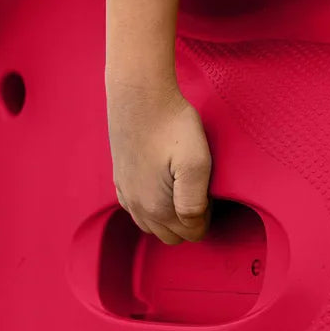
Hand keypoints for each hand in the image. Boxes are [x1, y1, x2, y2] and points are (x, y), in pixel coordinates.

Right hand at [108, 79, 211, 243]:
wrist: (140, 95)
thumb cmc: (173, 125)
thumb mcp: (197, 163)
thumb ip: (195, 202)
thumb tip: (193, 225)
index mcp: (158, 208)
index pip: (193, 233)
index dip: (207, 215)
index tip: (209, 191)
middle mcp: (137, 207)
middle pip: (172, 235)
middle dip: (189, 221)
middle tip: (199, 189)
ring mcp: (126, 194)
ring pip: (152, 226)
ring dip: (170, 216)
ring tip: (182, 186)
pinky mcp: (120, 180)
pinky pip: (135, 209)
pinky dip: (151, 206)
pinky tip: (161, 183)